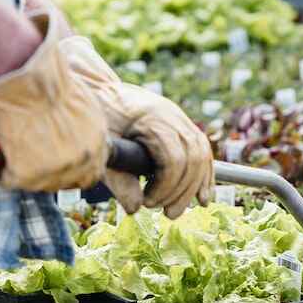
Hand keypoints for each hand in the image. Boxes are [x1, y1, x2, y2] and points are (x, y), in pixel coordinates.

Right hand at [0, 16, 107, 191]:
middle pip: (66, 183)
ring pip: (38, 184)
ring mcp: (55, 171)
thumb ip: (85, 128)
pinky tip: (1, 156)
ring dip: (27, 171)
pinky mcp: (26, 174)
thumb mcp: (82, 104)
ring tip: (15, 151)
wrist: (27, 76)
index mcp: (98, 144)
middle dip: (50, 173)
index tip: (58, 164)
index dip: (74, 170)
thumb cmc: (49, 79)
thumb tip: (75, 137)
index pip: (92, 174)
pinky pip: (10, 180)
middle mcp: (80, 162)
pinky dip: (3, 171)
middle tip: (33, 159)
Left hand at [59, 37, 212, 218]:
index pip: (174, 159)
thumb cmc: (98, 117)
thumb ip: (118, 179)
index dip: (166, 187)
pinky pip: (202, 150)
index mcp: (152, 119)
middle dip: (182, 192)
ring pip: (202, 155)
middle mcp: (172, 115)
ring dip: (195, 188)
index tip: (148, 202)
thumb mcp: (103, 148)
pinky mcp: (181, 123)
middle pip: (193, 159)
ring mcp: (179, 118)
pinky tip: (202, 197)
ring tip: (177, 210)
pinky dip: (204, 175)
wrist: (100, 88)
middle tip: (166, 214)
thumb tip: (135, 209)